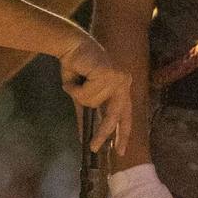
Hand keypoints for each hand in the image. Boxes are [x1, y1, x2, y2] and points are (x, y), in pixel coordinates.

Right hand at [59, 33, 131, 153]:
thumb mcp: (83, 94)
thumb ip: (87, 112)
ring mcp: (118, 78)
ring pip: (93, 104)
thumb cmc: (77, 67)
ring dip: (79, 96)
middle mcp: (124, 82)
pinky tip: (77, 76)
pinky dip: (76, 90)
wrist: (71, 45)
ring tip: (75, 82)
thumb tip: (85, 136)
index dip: (123, 133)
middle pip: (115, 115)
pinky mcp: (108, 75)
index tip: (121, 151)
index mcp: (121, 87)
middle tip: (94, 147)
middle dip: (103, 132)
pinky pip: (86, 95)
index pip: (126, 114)